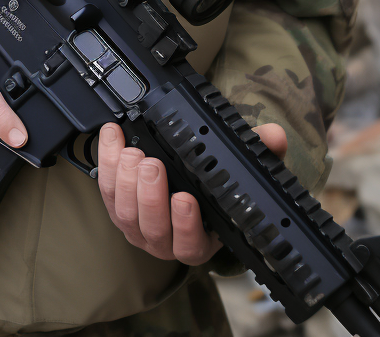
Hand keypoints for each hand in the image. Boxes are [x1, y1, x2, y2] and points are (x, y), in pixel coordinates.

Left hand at [97, 120, 287, 264]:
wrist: (180, 183)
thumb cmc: (211, 187)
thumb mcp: (237, 174)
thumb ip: (260, 154)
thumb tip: (276, 137)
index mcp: (198, 240)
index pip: (190, 244)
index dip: (185, 225)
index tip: (185, 198)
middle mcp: (164, 240)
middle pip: (152, 227)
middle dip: (150, 195)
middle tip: (152, 165)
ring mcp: (136, 226)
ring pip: (124, 212)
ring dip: (124, 181)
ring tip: (132, 154)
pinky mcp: (113, 206)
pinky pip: (103, 189)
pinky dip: (105, 162)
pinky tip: (112, 136)